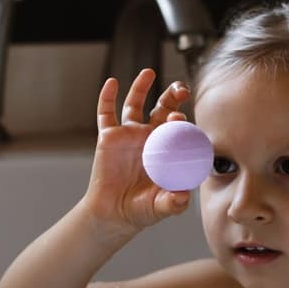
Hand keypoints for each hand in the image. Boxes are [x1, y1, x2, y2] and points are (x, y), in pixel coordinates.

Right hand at [83, 68, 191, 235]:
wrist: (114, 214)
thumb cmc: (142, 210)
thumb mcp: (161, 207)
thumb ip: (173, 202)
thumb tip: (182, 196)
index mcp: (168, 149)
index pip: (179, 128)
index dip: (181, 120)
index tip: (180, 118)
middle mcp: (150, 137)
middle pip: (163, 108)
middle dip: (173, 96)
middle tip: (181, 89)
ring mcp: (129, 135)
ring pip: (136, 104)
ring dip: (142, 87)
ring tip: (148, 72)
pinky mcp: (108, 137)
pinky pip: (106, 113)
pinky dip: (107, 97)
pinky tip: (112, 83)